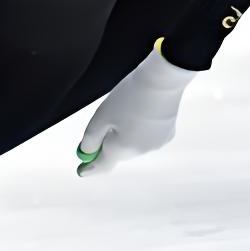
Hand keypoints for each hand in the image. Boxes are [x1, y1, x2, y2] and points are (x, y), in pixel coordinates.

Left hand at [76, 46, 199, 176]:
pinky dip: (140, 129)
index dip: (91, 167)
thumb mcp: (102, 116)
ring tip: (128, 110)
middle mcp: (141, 152)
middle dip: (109, 142)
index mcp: (123, 149)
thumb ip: (91, 139)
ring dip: (125, 135)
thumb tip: (86, 153)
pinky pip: (147, 137)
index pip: (103, 165)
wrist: (163, 80)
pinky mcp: (168, 134)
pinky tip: (143, 111)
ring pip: (133, 144)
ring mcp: (156, 144)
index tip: (81, 171)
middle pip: (118, 153)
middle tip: (104, 122)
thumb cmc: (129, 96)